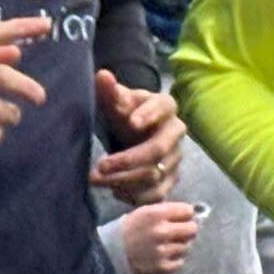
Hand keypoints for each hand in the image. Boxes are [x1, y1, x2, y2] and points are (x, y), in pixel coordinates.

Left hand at [92, 73, 184, 203]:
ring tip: (97, 180)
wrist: (134, 136)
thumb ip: (111, 92)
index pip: (163, 107)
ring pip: (155, 175)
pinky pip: (157, 194)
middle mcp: (176, 133)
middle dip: (128, 160)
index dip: (150, 114)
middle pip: (157, 150)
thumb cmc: (126, 114)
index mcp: (166, 106)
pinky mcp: (170, 180)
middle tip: (100, 166)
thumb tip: (102, 76)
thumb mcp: (117, 102)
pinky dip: (135, 196)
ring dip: (124, 180)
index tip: (131, 122)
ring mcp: (175, 159)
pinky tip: (114, 192)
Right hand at [117, 201, 199, 273]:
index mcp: (156, 214)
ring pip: (186, 247)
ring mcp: (162, 250)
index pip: (188, 211)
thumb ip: (165, 212)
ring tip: (166, 246)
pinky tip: (163, 257)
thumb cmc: (128, 230)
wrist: (109, 253)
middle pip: (192, 229)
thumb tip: (189, 214)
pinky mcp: (161, 266)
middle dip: (187, 230)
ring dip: (179, 246)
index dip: (185, 214)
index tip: (181, 218)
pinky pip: (179, 262)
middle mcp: (161, 231)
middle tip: (178, 233)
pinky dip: (174, 260)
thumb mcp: (143, 212)